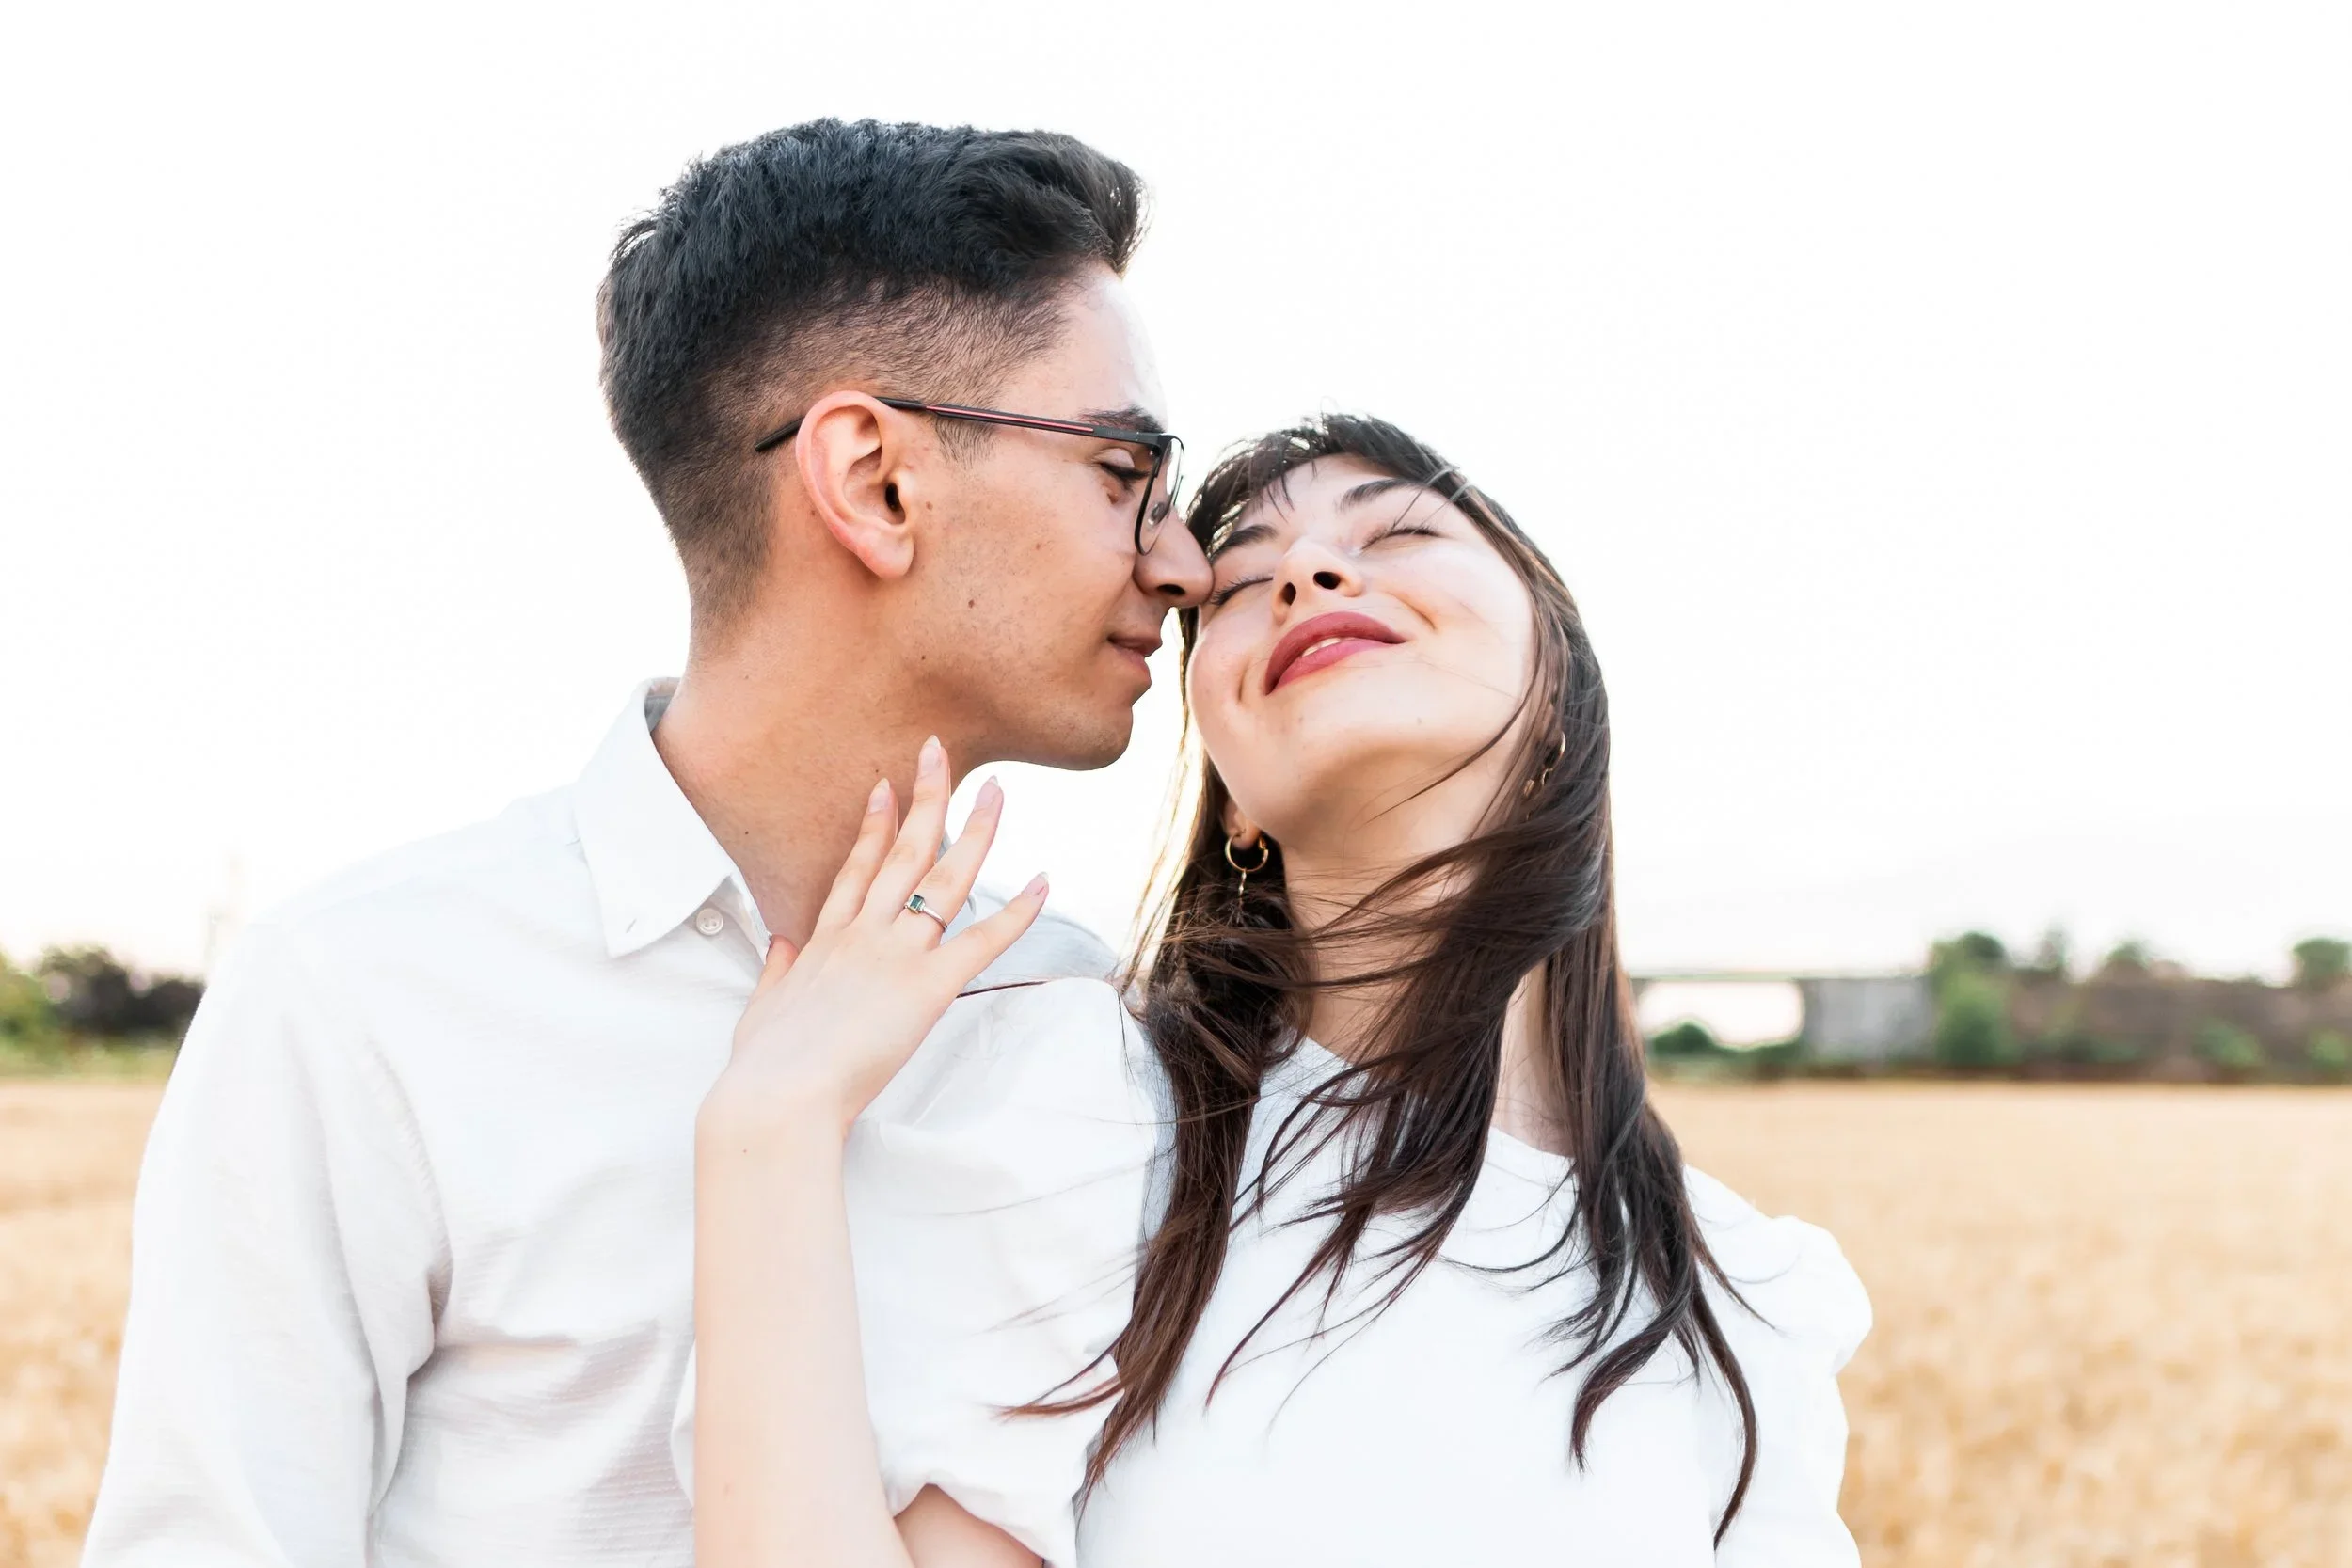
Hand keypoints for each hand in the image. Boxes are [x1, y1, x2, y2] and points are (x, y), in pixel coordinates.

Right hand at [702, 736, 1047, 1143]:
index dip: (876, 825)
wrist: (776, 1096)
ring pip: (946, 878)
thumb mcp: (763, 1007)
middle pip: (904, 851)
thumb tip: (781, 943)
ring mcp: (896, 954)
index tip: (887, 787)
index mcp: (825, 940)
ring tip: (998, 792)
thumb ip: (777, 969)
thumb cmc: (764, 1066)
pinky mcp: (927, 987)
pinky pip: (983, 940)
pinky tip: (1042, 882)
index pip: (857, 868)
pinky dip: (1018, 912)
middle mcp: (863, 933)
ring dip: (977, 831)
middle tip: (942, 753)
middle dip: (927, 798)